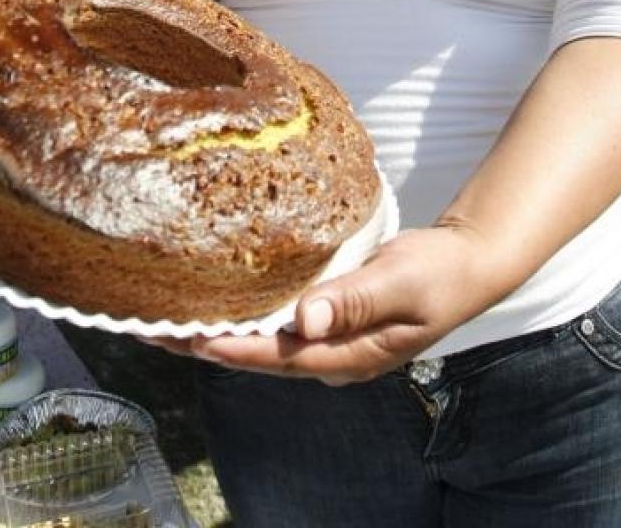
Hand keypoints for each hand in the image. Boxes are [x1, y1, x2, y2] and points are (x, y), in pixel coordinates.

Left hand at [179, 225, 505, 385]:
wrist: (469, 262)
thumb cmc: (439, 272)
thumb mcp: (401, 282)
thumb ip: (354, 300)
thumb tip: (304, 320)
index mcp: (347, 357)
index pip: (274, 358)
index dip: (226, 348)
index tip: (182, 336)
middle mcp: (330, 356)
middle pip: (257, 355)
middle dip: (205, 343)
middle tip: (151, 325)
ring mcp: (329, 340)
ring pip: (263, 339)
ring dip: (219, 327)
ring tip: (168, 311)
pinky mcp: (329, 318)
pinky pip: (278, 321)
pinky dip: (245, 310)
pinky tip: (219, 294)